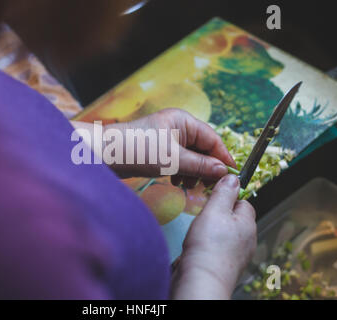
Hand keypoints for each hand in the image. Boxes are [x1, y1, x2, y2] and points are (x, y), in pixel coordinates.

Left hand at [104, 108, 235, 184]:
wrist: (104, 155)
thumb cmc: (137, 150)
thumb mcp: (172, 159)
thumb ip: (200, 165)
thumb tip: (223, 171)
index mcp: (183, 121)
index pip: (212, 139)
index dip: (223, 157)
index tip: (231, 175)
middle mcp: (177, 127)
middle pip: (203, 148)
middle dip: (206, 167)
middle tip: (207, 185)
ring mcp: (168, 139)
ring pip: (191, 157)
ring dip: (194, 172)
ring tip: (188, 186)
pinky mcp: (159, 151)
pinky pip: (179, 162)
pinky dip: (182, 173)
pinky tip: (177, 183)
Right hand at [171, 174, 256, 298]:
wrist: (202, 280)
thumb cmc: (209, 246)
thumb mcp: (215, 210)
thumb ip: (224, 192)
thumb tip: (234, 177)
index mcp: (248, 224)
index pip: (243, 202)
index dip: (228, 198)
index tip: (213, 198)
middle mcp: (247, 241)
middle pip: (234, 219)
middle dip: (219, 215)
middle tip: (204, 216)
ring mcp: (237, 256)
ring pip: (225, 234)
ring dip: (213, 231)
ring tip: (199, 233)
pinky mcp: (225, 266)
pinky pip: (218, 249)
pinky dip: (208, 246)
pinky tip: (197, 247)